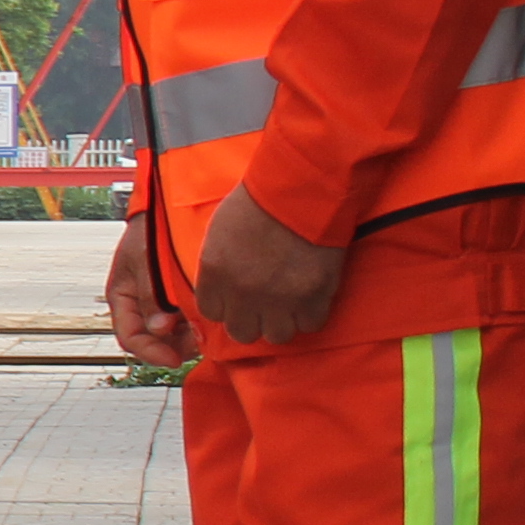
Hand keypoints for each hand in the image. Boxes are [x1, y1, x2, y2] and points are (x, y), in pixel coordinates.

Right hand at [105, 220, 196, 368]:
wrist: (165, 209)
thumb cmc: (148, 231)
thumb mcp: (144, 264)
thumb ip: (149, 298)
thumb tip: (159, 329)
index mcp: (123, 298)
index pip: (131, 338)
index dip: (151, 352)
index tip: (173, 358)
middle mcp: (140, 304)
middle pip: (153, 340)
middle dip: (174, 345)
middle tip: (197, 342)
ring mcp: (159, 302)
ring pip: (172, 333)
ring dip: (187, 336)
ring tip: (205, 328)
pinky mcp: (178, 297)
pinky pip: (185, 319)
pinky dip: (196, 323)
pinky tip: (209, 317)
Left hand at [188, 187, 347, 350]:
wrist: (302, 188)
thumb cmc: (258, 200)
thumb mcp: (219, 230)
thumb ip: (217, 265)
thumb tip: (220, 286)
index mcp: (214, 273)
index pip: (211, 313)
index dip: (227, 305)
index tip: (237, 297)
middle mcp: (242, 293)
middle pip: (241, 332)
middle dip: (252, 319)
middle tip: (264, 303)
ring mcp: (278, 299)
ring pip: (276, 335)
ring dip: (282, 321)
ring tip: (289, 302)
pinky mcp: (313, 297)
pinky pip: (310, 325)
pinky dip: (311, 313)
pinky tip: (310, 296)